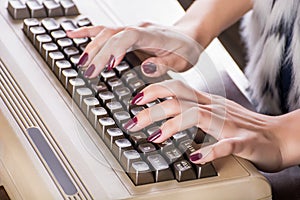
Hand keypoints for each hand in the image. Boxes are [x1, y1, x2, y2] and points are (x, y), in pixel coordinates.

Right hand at [67, 23, 201, 77]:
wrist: (188, 36)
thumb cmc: (186, 50)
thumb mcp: (182, 62)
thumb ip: (165, 65)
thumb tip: (146, 68)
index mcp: (154, 35)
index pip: (130, 37)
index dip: (117, 49)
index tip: (108, 65)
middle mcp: (140, 29)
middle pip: (113, 35)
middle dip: (99, 53)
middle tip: (89, 72)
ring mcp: (132, 29)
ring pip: (106, 32)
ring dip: (91, 46)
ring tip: (81, 62)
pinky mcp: (127, 32)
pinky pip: (105, 29)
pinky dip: (88, 33)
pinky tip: (73, 35)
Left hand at [124, 80, 283, 171]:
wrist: (279, 136)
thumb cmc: (246, 126)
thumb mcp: (216, 112)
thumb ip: (194, 109)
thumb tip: (169, 110)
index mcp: (208, 103)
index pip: (178, 89)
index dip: (156, 90)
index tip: (136, 99)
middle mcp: (216, 110)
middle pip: (180, 100)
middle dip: (154, 108)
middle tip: (133, 120)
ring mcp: (229, 125)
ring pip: (198, 116)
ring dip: (174, 125)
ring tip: (155, 136)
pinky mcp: (243, 142)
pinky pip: (226, 145)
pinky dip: (210, 150)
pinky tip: (195, 157)